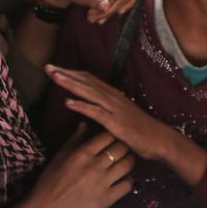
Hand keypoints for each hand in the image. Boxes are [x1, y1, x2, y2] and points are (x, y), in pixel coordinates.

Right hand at [23, 124, 133, 207]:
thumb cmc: (50, 182)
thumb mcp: (60, 157)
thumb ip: (74, 140)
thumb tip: (85, 123)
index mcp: (82, 153)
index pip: (107, 136)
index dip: (113, 136)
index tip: (113, 139)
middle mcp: (94, 166)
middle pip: (121, 148)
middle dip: (124, 147)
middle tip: (122, 150)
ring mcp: (102, 183)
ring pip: (127, 164)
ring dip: (129, 162)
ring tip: (124, 163)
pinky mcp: (107, 199)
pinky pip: (127, 185)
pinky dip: (128, 180)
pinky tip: (122, 180)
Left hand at [46, 65, 172, 160]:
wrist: (158, 140)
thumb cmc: (140, 130)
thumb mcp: (121, 116)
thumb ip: (107, 109)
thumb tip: (93, 107)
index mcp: (112, 95)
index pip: (88, 79)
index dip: (71, 73)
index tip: (55, 69)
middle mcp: (112, 97)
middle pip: (85, 81)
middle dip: (66, 74)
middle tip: (48, 67)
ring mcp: (114, 108)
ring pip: (88, 92)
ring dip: (70, 84)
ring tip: (54, 77)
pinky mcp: (115, 122)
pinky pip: (95, 111)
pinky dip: (81, 106)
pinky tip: (68, 103)